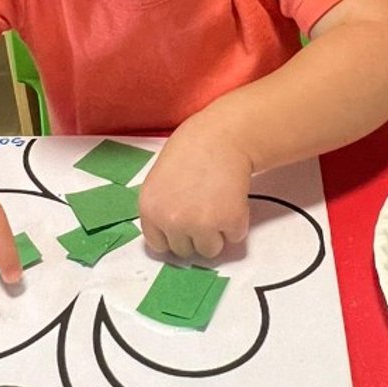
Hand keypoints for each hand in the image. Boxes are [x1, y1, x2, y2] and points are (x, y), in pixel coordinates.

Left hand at [138, 117, 252, 259]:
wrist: (222, 135)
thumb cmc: (191, 150)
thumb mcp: (160, 180)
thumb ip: (162, 207)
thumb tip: (171, 233)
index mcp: (150, 209)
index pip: (158, 245)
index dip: (173, 235)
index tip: (183, 225)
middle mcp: (171, 221)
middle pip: (184, 251)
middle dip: (195, 235)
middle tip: (204, 208)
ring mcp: (201, 224)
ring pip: (210, 250)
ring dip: (217, 233)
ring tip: (218, 203)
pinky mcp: (229, 221)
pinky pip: (234, 237)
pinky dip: (237, 223)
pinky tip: (232, 198)